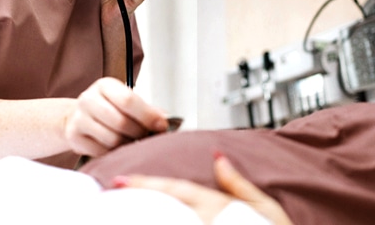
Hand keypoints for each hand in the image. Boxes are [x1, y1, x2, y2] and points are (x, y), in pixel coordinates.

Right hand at [64, 77, 167, 156]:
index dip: (148, 116)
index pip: (128, 100)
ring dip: (128, 144)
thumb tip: (166, 120)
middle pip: (121, 122)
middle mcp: (88, 99)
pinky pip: (101, 152)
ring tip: (132, 142)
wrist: (79, 117)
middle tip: (146, 137)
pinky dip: (113, 153)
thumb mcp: (127, 102)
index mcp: (105, 85)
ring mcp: (78, 119)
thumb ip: (148, 110)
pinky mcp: (74, 138)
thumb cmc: (110, 109)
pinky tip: (117, 147)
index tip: (161, 126)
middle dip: (139, 133)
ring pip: (112, 139)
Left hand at [116, 153, 293, 224]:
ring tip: (120, 212)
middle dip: (137, 203)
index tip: (121, 180)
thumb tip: (218, 156)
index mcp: (218, 209)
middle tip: (110, 193)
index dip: (146, 185)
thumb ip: (237, 183)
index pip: (176, 192)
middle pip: (165, 212)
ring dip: (146, 219)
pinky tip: (151, 222)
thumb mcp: (264, 206)